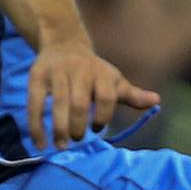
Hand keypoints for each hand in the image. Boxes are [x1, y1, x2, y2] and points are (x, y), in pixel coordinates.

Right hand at [25, 39, 159, 149]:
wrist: (64, 43)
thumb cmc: (93, 71)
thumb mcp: (114, 80)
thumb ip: (132, 94)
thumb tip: (156, 101)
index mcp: (102, 72)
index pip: (107, 97)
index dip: (104, 116)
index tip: (97, 127)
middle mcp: (80, 70)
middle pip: (80, 103)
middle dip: (79, 126)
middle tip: (78, 139)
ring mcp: (57, 72)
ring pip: (57, 104)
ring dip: (59, 129)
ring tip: (62, 145)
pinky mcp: (37, 76)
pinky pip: (34, 104)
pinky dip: (36, 127)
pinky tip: (41, 143)